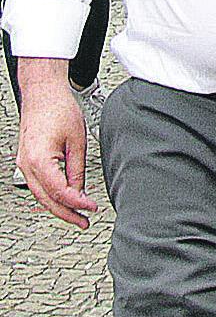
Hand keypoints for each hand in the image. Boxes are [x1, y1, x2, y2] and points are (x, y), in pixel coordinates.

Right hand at [17, 77, 97, 228]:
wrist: (43, 94)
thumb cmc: (59, 109)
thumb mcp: (77, 140)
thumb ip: (77, 168)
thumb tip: (80, 192)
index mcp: (39, 160)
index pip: (59, 192)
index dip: (76, 203)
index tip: (91, 208)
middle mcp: (26, 165)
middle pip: (46, 199)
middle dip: (66, 213)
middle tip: (84, 221)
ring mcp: (23, 164)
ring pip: (40, 195)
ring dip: (58, 206)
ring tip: (77, 214)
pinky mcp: (27, 161)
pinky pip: (38, 185)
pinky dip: (51, 194)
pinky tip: (65, 198)